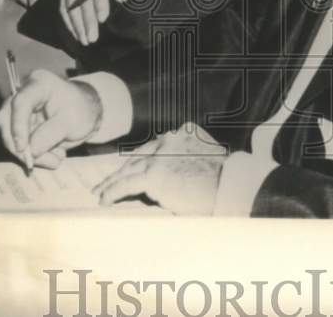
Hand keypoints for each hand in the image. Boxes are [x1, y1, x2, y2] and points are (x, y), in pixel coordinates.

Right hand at [0, 69, 102, 169]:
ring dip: (28, 154)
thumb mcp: (72, 122)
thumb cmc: (82, 111)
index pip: (21, 102)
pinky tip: (52, 156)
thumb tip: (32, 150)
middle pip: (7, 119)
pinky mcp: (20, 124)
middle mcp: (24, 93)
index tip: (23, 148)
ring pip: (9, 135)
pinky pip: (17, 143)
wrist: (86, 114)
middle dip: (20, 146)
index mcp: (39, 83)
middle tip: (39, 162)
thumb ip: (51, 134)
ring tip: (55, 159)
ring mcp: (20, 109)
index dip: (18, 125)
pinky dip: (32, 154)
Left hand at [92, 125, 226, 214]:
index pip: (156, 147)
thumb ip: (189, 160)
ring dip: (112, 182)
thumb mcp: (208, 160)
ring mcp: (160, 156)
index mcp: (184, 134)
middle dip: (123, 169)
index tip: (133, 168)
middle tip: (108, 180)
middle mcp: (170, 140)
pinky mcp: (153, 175)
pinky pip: (127, 184)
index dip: (142, 160)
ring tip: (101, 192)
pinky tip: (105, 199)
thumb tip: (175, 174)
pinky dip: (114, 192)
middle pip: (139, 156)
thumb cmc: (226, 180)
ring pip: (129, 169)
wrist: (231, 186)